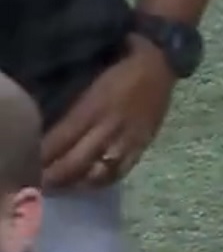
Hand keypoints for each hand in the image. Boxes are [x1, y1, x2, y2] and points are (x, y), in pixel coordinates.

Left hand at [41, 35, 174, 190]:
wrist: (161, 65)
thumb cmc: (120, 69)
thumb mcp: (91, 84)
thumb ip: (74, 110)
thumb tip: (52, 133)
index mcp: (92, 108)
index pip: (60, 140)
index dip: (43, 156)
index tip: (31, 163)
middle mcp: (108, 127)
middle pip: (76, 162)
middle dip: (56, 176)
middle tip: (42, 183)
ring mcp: (127, 139)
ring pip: (98, 172)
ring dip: (78, 182)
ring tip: (65, 186)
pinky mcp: (143, 145)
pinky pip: (122, 170)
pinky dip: (104, 180)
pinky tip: (93, 182)